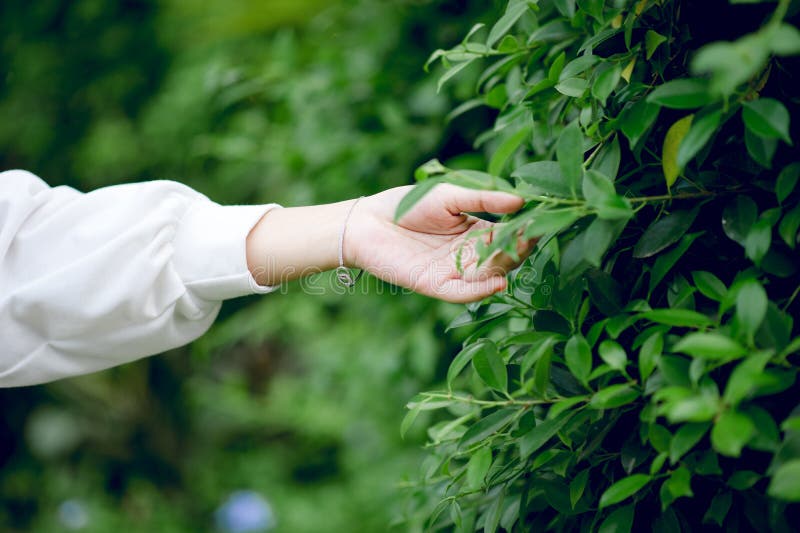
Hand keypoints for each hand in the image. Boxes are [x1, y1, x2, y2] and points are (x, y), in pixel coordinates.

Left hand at [348, 184, 532, 302]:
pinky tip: (498, 281)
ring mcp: (453, 272)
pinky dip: (481, 290)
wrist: (367, 221)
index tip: (540, 219)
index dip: (523, 229)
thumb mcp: (449, 196)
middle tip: (533, 235)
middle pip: (502, 257)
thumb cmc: (407, 204)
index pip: (507, 235)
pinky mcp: (435, 285)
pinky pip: (463, 293)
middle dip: (519, 248)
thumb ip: (483, 200)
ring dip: (505, 266)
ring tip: (520, 251)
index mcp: (475, 232)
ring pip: (488, 275)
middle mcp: (468, 255)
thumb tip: (521, 201)